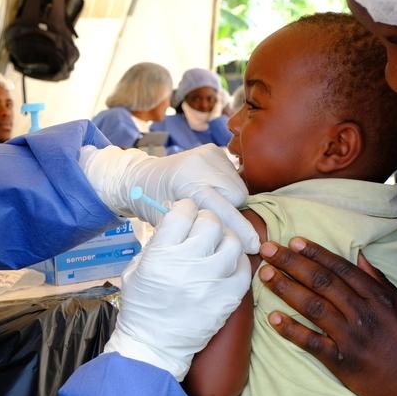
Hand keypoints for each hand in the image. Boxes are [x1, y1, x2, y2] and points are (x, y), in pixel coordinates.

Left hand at [80, 144, 257, 252]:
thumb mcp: (170, 223)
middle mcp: (200, 162)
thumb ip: (198, 231)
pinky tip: (211, 192)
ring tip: (209, 204)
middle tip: (213, 220)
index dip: (239, 230)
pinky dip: (227, 189)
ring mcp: (209, 152)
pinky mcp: (215, 149)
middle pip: (238, 197)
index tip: (253, 246)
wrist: (143, 176)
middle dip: (232, 212)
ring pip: (239, 187)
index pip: (222, 209)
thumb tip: (231, 244)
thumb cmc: (152, 204)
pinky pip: (235, 177)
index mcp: (186, 181)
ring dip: (231, 201)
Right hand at [104, 199, 250, 379]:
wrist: (154, 346)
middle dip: (206, 221)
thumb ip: (157, 242)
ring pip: (232, 242)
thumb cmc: (142, 306)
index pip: (183, 212)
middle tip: (202, 230)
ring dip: (225, 240)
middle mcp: (187, 265)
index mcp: (160, 255)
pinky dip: (238, 263)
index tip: (186, 214)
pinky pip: (244, 269)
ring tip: (217, 247)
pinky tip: (228, 266)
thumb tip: (178, 219)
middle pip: (210, 223)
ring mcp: (210, 283)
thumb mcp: (137, 268)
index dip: (185, 208)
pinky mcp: (227, 299)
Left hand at [258, 237, 396, 395]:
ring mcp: (351, 338)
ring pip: (312, 306)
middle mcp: (362, 314)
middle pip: (320, 282)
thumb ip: (381, 282)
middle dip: (291, 262)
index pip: (340, 269)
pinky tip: (272, 317)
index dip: (315, 253)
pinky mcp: (343, 362)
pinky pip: (311, 343)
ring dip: (286, 288)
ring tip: (265, 274)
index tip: (293, 242)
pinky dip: (291, 330)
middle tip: (268, 249)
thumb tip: (361, 257)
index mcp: (379, 298)